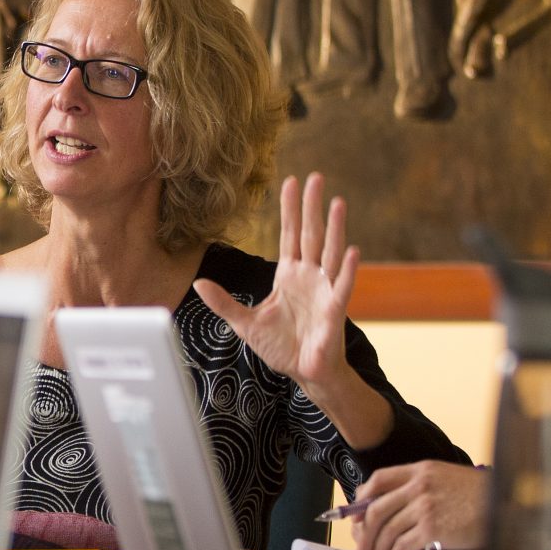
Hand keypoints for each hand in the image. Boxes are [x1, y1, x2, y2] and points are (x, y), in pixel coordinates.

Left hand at [196, 174, 358, 387]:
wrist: (303, 372)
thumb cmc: (280, 346)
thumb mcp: (244, 323)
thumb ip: (224, 302)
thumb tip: (199, 283)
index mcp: (288, 275)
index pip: (289, 234)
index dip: (290, 209)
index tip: (291, 181)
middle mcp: (309, 276)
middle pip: (311, 234)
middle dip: (312, 206)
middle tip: (316, 177)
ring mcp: (323, 290)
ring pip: (330, 252)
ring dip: (334, 228)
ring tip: (337, 202)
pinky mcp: (334, 310)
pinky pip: (342, 286)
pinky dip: (347, 268)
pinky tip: (352, 249)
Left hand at [353, 461, 486, 549]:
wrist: (503, 504)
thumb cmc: (477, 495)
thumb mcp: (445, 478)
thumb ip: (419, 487)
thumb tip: (392, 509)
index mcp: (420, 470)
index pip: (379, 479)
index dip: (362, 498)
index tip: (357, 515)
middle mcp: (419, 485)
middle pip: (377, 508)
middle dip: (363, 532)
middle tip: (360, 548)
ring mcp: (425, 506)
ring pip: (388, 528)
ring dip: (375, 547)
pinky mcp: (433, 527)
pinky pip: (403, 543)